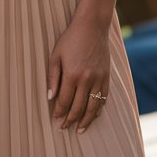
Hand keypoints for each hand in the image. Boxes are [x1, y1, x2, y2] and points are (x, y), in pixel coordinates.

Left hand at [47, 12, 109, 133]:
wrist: (92, 26)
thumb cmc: (70, 39)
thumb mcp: (55, 56)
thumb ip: (52, 78)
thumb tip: (49, 98)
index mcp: (72, 74)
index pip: (64, 100)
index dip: (59, 112)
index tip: (56, 120)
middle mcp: (87, 79)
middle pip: (78, 107)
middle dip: (70, 120)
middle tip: (64, 128)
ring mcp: (99, 78)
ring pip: (93, 106)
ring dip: (86, 120)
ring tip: (80, 130)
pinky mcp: (107, 76)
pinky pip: (104, 97)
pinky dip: (99, 109)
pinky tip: (94, 115)